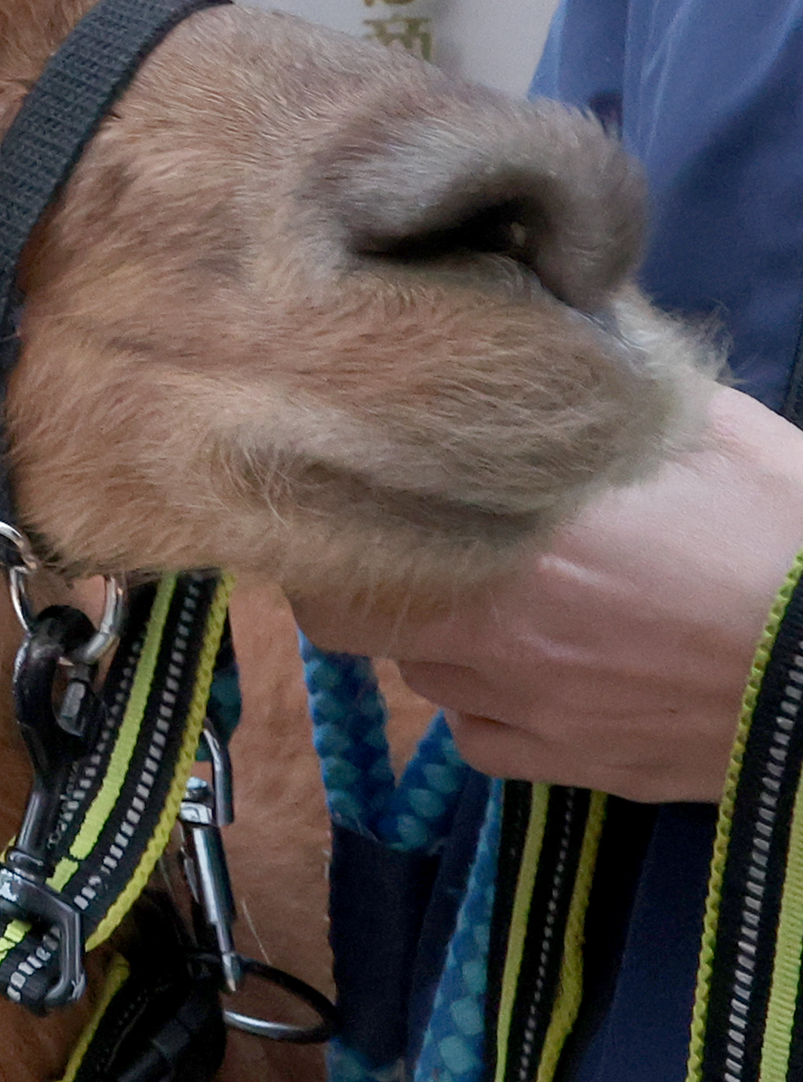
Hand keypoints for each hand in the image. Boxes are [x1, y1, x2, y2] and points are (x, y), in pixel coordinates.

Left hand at [291, 387, 802, 803]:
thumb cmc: (786, 537)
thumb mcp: (699, 429)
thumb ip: (599, 383)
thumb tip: (535, 316)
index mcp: (512, 536)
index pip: (345, 535)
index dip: (326, 515)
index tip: (336, 492)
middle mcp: (497, 627)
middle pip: (353, 616)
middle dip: (363, 581)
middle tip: (402, 547)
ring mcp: (530, 705)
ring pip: (422, 673)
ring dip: (436, 637)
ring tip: (496, 599)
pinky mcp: (572, 765)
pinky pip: (479, 739)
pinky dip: (486, 708)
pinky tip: (532, 671)